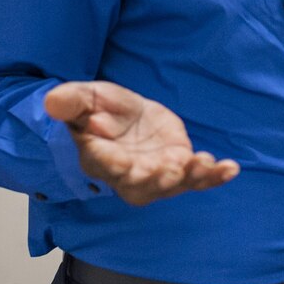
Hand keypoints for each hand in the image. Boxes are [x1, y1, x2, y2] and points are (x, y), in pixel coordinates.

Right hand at [44, 81, 239, 204]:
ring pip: (173, 184)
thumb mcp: (85, 98)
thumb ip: (71, 102)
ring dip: (190, 177)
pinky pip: (198, 176)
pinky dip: (214, 175)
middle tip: (170, 169)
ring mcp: (157, 171)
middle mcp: (129, 172)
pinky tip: (231, 169)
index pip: (106, 164)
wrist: (121, 116)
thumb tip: (51, 102)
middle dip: (157, 179)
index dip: (114, 162)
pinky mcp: (179, 163)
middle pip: (142, 185)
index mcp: (101, 157)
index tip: (123, 158)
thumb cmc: (98, 109)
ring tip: (204, 163)